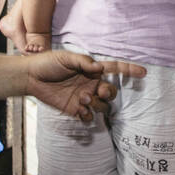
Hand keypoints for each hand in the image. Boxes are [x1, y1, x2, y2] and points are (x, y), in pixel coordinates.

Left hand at [23, 50, 144, 120]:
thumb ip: (83, 62)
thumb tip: (99, 68)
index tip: (143, 72)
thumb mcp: (65, 57)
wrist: (31, 77)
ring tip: (82, 99)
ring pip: (101, 106)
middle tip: (97, 91)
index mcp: (91, 70)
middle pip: (111, 92)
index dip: (129, 71)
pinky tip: (79, 110)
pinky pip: (88, 117)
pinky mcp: (74, 109)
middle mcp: (90, 84)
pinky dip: (87, 115)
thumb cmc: (48, 63)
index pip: (114, 69)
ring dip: (95, 104)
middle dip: (108, 93)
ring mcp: (83, 97)